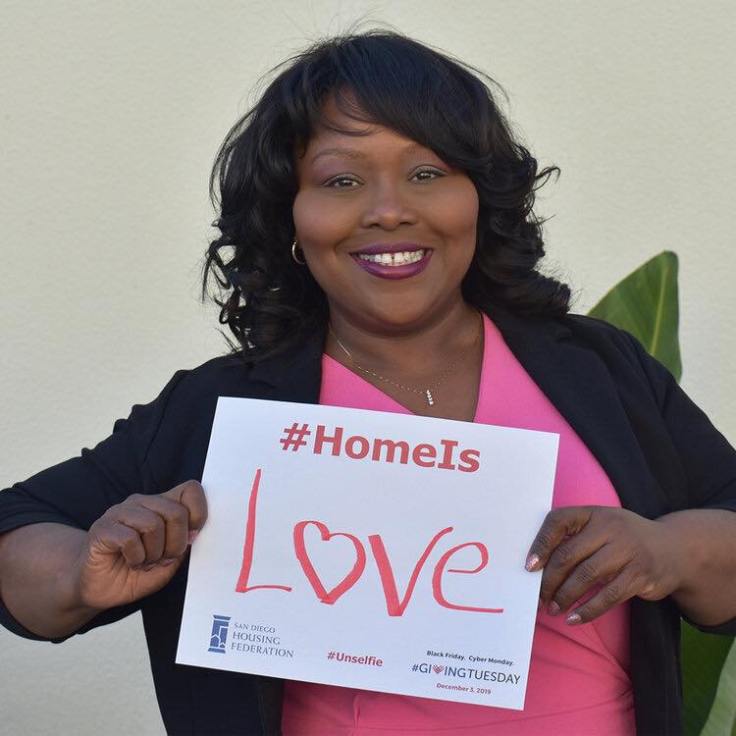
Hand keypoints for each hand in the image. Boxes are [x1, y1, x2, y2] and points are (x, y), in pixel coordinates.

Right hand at [70, 480, 207, 611]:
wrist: (98, 587)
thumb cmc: (135, 572)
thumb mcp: (168, 563)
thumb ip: (183, 546)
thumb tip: (194, 533)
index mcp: (162, 505)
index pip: (190, 490)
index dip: (199, 513)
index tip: (192, 537)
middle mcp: (142, 503)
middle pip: (176, 512)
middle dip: (176, 544)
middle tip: (162, 559)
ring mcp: (120, 512)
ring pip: (153, 524)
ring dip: (154, 553)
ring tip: (144, 562)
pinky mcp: (103, 527)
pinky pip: (130, 538)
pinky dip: (136, 558)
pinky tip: (130, 562)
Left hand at [525, 506, 685, 624]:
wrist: (675, 549)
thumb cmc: (624, 539)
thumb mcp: (602, 526)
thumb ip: (575, 537)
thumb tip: (537, 565)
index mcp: (594, 513)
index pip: (558, 521)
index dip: (541, 543)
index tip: (529, 567)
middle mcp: (610, 528)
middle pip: (569, 554)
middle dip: (549, 580)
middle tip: (539, 598)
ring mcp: (627, 551)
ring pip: (586, 576)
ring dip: (565, 596)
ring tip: (553, 609)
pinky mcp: (640, 575)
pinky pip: (608, 595)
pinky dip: (588, 610)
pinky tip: (574, 619)